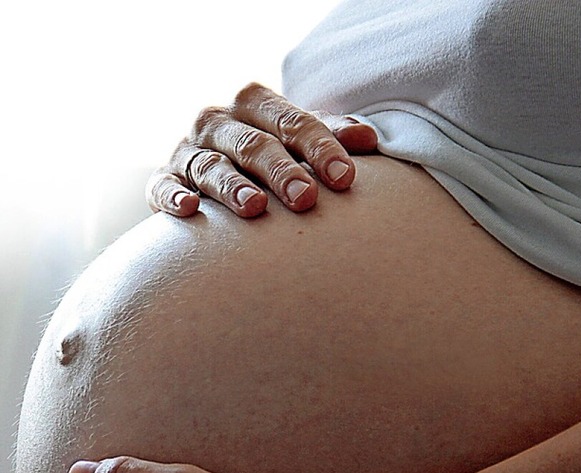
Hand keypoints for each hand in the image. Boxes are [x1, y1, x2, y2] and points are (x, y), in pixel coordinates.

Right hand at [146, 82, 377, 218]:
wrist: (211, 173)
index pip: (292, 122)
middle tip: (306, 200)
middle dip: (281, 171)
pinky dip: (174, 196)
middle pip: (253, 143)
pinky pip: (163, 186)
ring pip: (210, 165)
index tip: (345, 179)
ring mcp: (188, 151)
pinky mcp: (165, 180)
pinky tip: (190, 210)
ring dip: (232, 186)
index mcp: (255, 105)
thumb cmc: (268, 157)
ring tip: (255, 208)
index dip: (320, 148)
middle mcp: (218, 121)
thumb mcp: (298, 142)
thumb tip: (368, 140)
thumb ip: (331, 137)